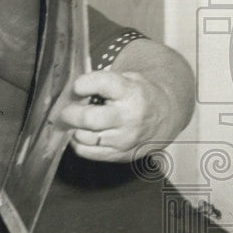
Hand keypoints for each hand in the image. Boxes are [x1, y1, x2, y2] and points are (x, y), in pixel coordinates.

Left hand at [60, 70, 174, 162]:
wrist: (166, 116)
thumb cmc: (138, 94)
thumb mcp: (126, 78)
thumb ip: (101, 82)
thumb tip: (70, 93)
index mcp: (131, 92)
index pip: (103, 84)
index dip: (84, 83)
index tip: (77, 86)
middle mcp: (129, 118)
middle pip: (89, 119)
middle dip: (70, 112)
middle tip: (66, 109)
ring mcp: (125, 139)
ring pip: (85, 137)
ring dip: (73, 128)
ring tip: (74, 121)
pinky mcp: (120, 155)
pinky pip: (88, 152)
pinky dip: (78, 143)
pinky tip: (81, 133)